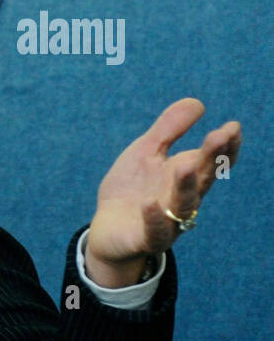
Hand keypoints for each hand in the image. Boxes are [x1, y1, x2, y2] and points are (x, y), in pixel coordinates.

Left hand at [85, 98, 241, 287]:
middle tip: (218, 136)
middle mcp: (184, 198)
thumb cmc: (132, 188)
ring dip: (185, 186)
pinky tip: (150, 204)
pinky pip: (155, 231)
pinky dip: (153, 218)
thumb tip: (198, 103)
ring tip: (184, 166)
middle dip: (212, 158)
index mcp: (187, 175)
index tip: (232, 127)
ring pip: (183, 204)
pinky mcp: (147, 238)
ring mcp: (168, 220)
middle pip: (203, 178)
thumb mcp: (146, 152)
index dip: (225, 147)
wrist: (107, 228)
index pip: (214, 161)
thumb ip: (169, 129)